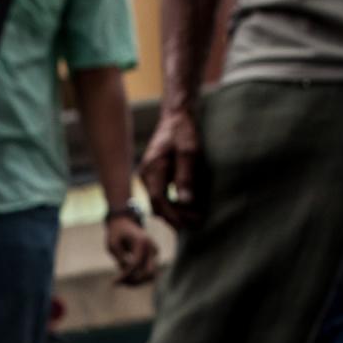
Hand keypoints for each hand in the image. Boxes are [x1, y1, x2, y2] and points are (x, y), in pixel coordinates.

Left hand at [105, 213, 159, 285]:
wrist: (125, 224)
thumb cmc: (117, 234)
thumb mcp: (113, 244)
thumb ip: (120, 258)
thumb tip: (127, 272)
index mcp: (141, 242)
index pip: (136, 264)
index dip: (125, 275)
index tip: (113, 282)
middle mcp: (152, 248)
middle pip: (148, 273)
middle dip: (134, 281)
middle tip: (119, 282)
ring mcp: (155, 253)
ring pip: (151, 276)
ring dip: (137, 282)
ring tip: (121, 281)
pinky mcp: (154, 258)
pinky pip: (149, 274)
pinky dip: (139, 279)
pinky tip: (126, 278)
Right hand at [138, 110, 203, 230]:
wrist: (176, 118)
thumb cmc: (183, 132)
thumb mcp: (189, 152)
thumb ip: (186, 176)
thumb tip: (186, 201)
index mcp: (153, 168)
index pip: (159, 200)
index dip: (173, 215)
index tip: (188, 223)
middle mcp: (146, 174)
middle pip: (157, 205)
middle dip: (175, 218)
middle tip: (195, 224)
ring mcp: (148, 176)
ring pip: (158, 203)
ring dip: (174, 213)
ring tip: (194, 219)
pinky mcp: (153, 176)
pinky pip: (160, 196)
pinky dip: (172, 205)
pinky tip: (187, 209)